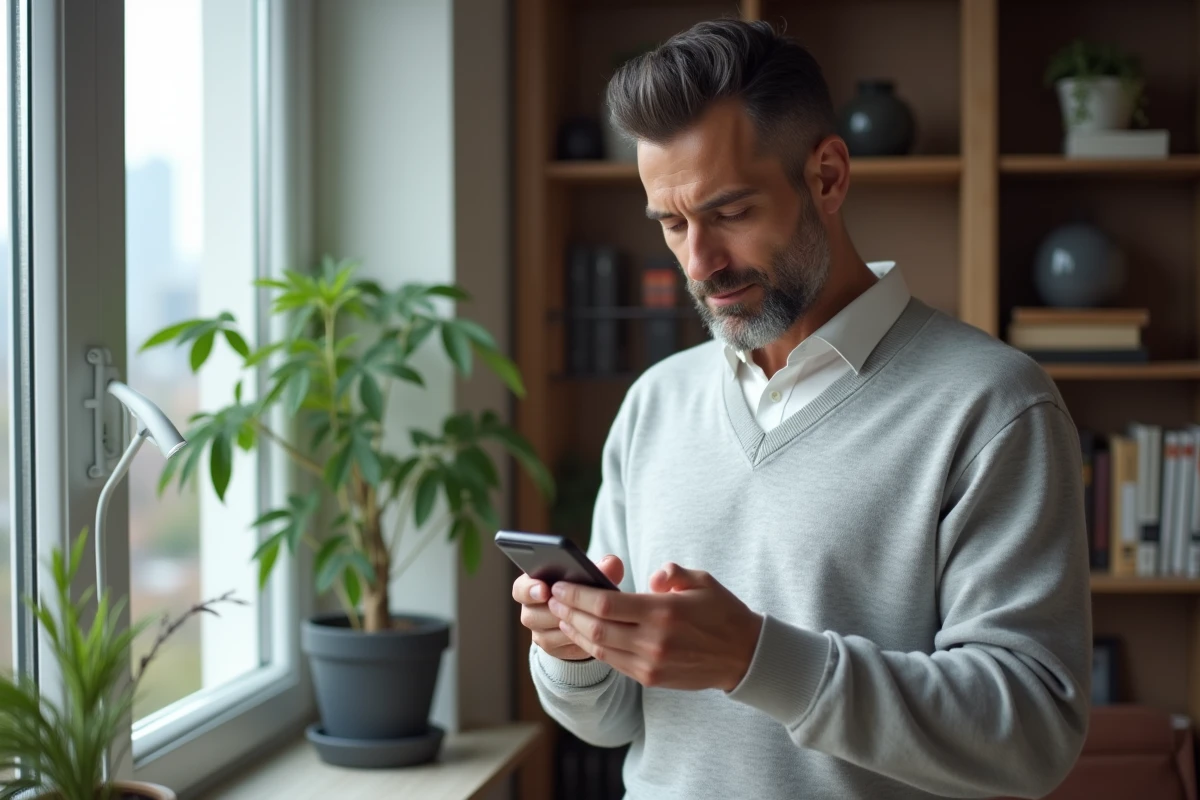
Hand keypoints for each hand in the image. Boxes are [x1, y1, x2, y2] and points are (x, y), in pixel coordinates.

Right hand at [512, 554, 625, 661]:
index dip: (529, 589)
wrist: (589, 615)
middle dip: (552, 612)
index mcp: (533, 586)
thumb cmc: (586, 587)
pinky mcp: (552, 649)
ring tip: (585, 619)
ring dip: (566, 627)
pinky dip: (575, 641)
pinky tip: (590, 635)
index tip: (545, 589)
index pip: (520, 588)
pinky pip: (560, 649)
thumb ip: (602, 567)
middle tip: (570, 607)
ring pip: (545, 634)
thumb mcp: (593, 575)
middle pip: (531, 615)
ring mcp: (539, 632)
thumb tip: (612, 565)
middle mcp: (531, 610)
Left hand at [548, 562, 762, 690]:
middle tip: (553, 598)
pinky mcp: (651, 678)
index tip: (561, 586)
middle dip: (569, 612)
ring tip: (562, 615)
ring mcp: (651, 663)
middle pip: (596, 627)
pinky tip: (584, 635)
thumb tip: (651, 578)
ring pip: (600, 648)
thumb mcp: (702, 581)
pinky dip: (594, 648)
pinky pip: (614, 662)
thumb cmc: (722, 612)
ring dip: (576, 631)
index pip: (607, 604)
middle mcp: (654, 641)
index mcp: (664, 612)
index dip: (578, 595)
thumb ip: (671, 574)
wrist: (744, 656)